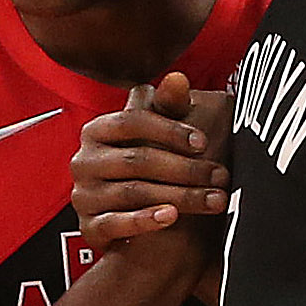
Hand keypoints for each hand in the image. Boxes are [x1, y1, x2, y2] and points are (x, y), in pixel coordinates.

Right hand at [70, 71, 228, 245]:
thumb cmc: (144, 168)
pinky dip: (145, 220)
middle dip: (186, 168)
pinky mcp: (90, 227)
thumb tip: (178, 77)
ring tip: (214, 200)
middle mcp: (85, 161)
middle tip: (221, 176)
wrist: (125, 220)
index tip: (204, 142)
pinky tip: (172, 217)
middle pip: (137, 160)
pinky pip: (116, 223)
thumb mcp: (155, 135)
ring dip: (180, 196)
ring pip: (134, 192)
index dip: (169, 130)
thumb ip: (167, 107)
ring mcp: (84, 195)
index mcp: (97, 131)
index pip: (131, 121)